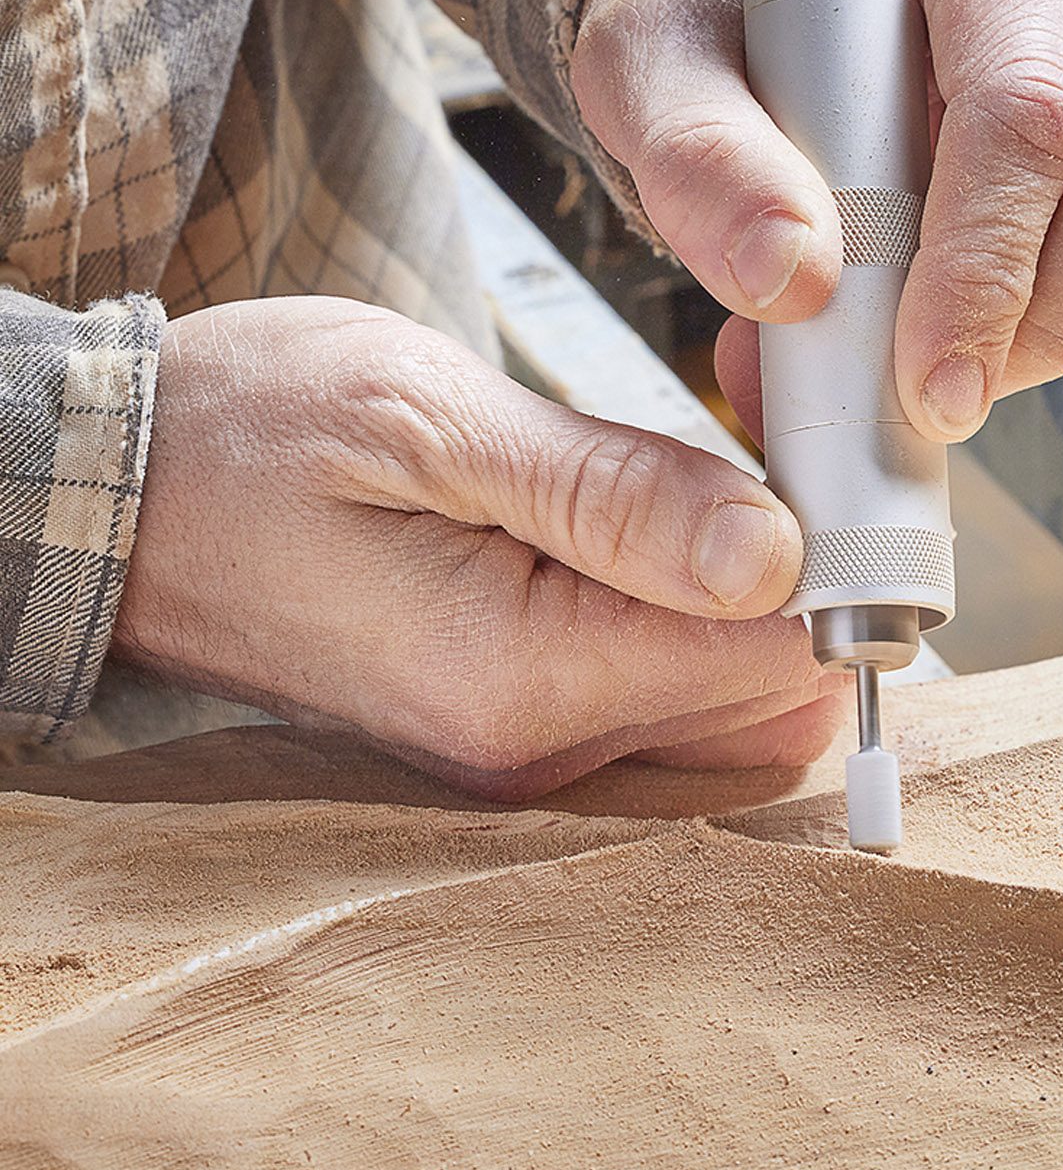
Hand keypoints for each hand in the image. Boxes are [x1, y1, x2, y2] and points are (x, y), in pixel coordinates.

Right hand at [113, 298, 845, 796]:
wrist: (118, 495)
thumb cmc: (244, 436)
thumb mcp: (428, 421)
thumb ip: (609, 495)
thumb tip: (775, 555)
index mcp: (520, 678)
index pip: (773, 658)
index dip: (836, 557)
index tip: (821, 454)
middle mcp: (533, 747)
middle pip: (770, 699)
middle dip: (812, 577)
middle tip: (775, 446)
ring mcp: (522, 749)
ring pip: (727, 701)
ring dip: (757, 593)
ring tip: (713, 466)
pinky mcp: (510, 720)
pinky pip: (658, 688)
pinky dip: (693, 609)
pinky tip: (659, 518)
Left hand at [572, 0, 1062, 441]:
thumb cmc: (707, 3)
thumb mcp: (650, 58)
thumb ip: (697, 155)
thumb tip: (793, 276)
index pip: (1027, 97)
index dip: (984, 258)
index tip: (921, 376)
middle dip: (1038, 311)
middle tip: (937, 399)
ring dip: (1050, 319)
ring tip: (927, 363)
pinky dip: (1044, 304)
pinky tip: (948, 321)